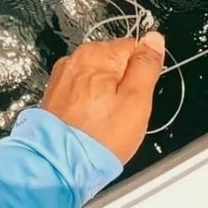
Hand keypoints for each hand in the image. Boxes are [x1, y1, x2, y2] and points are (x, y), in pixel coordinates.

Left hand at [39, 32, 165, 163]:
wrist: (58, 168)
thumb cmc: (98, 138)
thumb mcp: (137, 100)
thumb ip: (147, 65)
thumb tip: (154, 39)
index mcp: (98, 54)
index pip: (134, 49)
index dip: (141, 74)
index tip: (136, 95)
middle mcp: (75, 60)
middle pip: (115, 63)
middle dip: (122, 85)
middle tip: (121, 112)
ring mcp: (62, 78)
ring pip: (98, 79)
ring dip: (104, 96)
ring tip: (103, 122)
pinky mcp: (54, 96)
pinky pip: (82, 93)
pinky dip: (88, 106)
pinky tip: (89, 124)